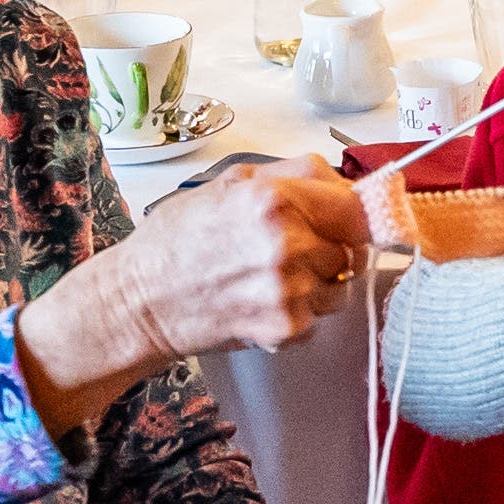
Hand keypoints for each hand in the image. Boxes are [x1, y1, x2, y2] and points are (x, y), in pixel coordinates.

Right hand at [105, 164, 373, 364]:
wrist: (140, 300)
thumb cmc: (179, 239)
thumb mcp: (230, 182)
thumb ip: (294, 175)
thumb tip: (347, 182)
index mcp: (275, 199)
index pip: (357, 208)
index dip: (362, 215)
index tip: (363, 221)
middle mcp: (287, 243)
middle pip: (350, 248)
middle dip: (328, 248)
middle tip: (287, 250)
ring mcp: (289, 290)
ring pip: (339, 285)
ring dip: (316, 283)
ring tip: (268, 278)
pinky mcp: (285, 328)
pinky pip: (318, 318)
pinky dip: (297, 313)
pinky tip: (260, 302)